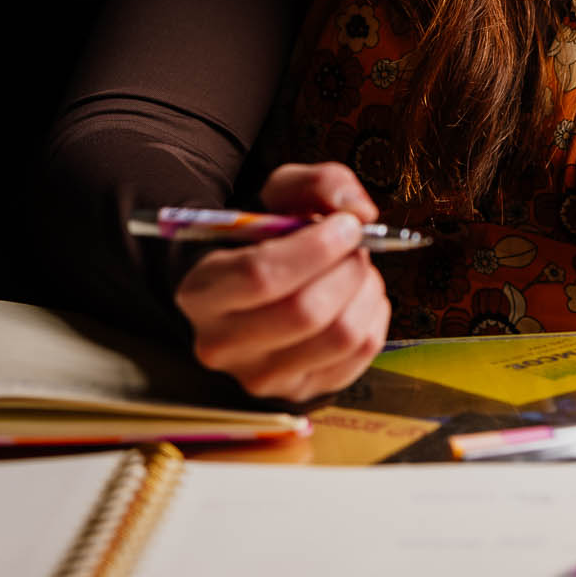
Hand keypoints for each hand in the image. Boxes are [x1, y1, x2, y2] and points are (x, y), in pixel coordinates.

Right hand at [176, 163, 391, 402]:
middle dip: (347, 268)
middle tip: (357, 244)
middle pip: (305, 312)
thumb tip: (359, 210)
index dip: (316, 247)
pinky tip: (359, 297)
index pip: (260, 276)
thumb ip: (318, 184)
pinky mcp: (300, 392)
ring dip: (366, 291)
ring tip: (358, 269)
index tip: (345, 225)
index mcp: (200, 292)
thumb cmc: (265, 239)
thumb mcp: (279, 196)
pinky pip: (361, 354)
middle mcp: (221, 345)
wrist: (255, 288)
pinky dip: (375, 316)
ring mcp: (260, 378)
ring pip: (339, 336)